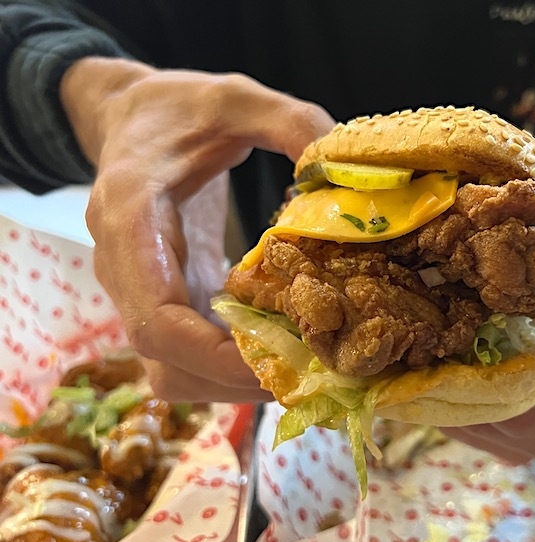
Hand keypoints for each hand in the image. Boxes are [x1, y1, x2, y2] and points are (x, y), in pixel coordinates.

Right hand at [60, 57, 335, 402]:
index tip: (281, 363)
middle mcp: (125, 269)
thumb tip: (342, 172)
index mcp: (130, 219)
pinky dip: (232, 367)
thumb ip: (290, 122)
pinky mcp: (165, 299)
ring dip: (235, 384)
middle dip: (237, 380)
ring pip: (173, 372)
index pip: (156, 319)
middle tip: (312, 373)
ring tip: (304, 368)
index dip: (215, 356)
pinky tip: (283, 349)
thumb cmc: (178, 108)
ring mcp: (141, 292)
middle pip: (166, 363)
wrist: (131, 119)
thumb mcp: (235, 98)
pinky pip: (187, 357)